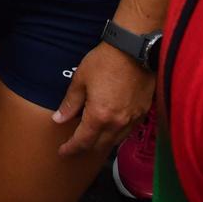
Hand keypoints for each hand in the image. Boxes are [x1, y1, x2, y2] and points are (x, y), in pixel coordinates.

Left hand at [53, 40, 153, 157]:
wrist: (134, 50)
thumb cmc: (104, 62)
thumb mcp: (80, 80)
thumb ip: (70, 103)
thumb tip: (59, 119)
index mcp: (100, 116)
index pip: (83, 141)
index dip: (71, 148)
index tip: (62, 152)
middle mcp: (118, 123)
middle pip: (100, 145)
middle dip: (85, 148)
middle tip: (74, 147)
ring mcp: (133, 119)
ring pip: (116, 140)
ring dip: (102, 142)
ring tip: (91, 139)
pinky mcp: (143, 112)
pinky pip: (128, 131)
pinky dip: (116, 133)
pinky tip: (110, 127)